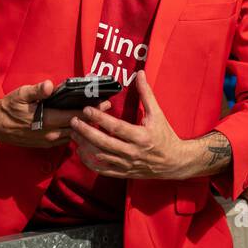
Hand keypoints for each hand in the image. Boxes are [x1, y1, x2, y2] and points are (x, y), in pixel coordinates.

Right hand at [0, 80, 109, 148]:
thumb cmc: (9, 107)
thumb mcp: (20, 94)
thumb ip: (36, 91)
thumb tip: (49, 86)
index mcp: (47, 120)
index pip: (75, 115)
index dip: (92, 109)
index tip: (105, 102)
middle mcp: (50, 133)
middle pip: (79, 126)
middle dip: (94, 117)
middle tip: (108, 107)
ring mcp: (48, 141)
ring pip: (74, 135)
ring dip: (86, 126)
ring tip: (98, 115)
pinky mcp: (46, 144)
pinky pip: (66, 140)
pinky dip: (77, 133)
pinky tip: (83, 126)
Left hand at [69, 74, 189, 179]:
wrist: (174, 162)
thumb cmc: (165, 135)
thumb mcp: (157, 114)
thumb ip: (146, 94)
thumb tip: (140, 74)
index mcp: (141, 136)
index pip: (116, 127)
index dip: (100, 118)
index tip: (86, 109)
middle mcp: (133, 152)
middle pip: (104, 143)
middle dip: (86, 132)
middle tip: (73, 121)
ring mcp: (127, 164)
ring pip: (101, 156)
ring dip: (85, 146)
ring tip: (73, 134)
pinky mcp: (124, 173)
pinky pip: (103, 170)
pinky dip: (90, 162)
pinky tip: (81, 151)